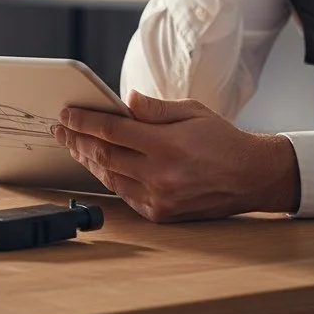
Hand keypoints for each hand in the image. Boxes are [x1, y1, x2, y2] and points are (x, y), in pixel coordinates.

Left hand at [53, 90, 299, 222]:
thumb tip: (123, 100)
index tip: (66, 114)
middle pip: (104, 154)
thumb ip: (154, 108)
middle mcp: (160, 174)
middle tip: (60, 129)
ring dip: (87, 159)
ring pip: (109, 176)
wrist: (253, 177)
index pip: (112, 130)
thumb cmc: (222, 140)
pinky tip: (98, 165)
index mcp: (167, 145)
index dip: (84, 121)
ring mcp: (159, 197)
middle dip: (77, 140)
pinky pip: (123, 194)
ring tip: (74, 145)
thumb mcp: (192, 112)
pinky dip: (107, 178)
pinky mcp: (160, 214)